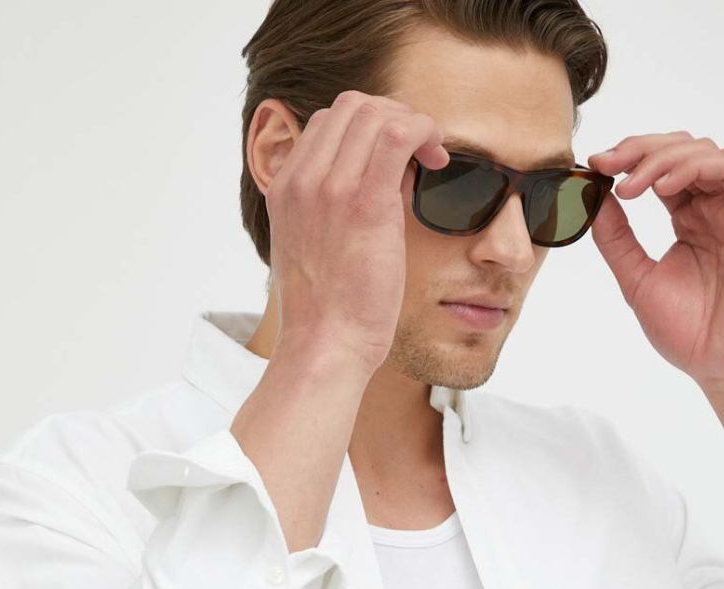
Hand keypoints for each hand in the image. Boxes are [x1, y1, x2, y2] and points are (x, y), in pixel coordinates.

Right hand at [264, 90, 448, 375]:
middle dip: (392, 116)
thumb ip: (340, 208)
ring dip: (412, 123)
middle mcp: (302, 181)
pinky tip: (438, 157)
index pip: (325, 124)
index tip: (394, 157)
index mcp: (285, 190)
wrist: (323, 347)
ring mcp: (329, 188)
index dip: (366, 128)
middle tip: (419, 150)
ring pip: (375, 111)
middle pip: (349, 107)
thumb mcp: (317, 249)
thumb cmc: (327, 313)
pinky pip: (399, 133)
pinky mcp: (365, 203)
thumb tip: (390, 176)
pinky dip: (425, 131)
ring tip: (432, 154)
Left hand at [587, 133, 723, 393]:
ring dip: (660, 158)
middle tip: (606, 164)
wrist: (718, 362)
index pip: (658, 169)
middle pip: (678, 149)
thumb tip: (592, 200)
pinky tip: (663, 188)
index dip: (627, 159)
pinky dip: (695, 166)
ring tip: (632, 187)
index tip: (594, 166)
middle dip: (638, 149)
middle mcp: (711, 206)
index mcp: (687, 217)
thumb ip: (617, 239)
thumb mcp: (637, 278)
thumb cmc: (688, 330)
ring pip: (701, 152)